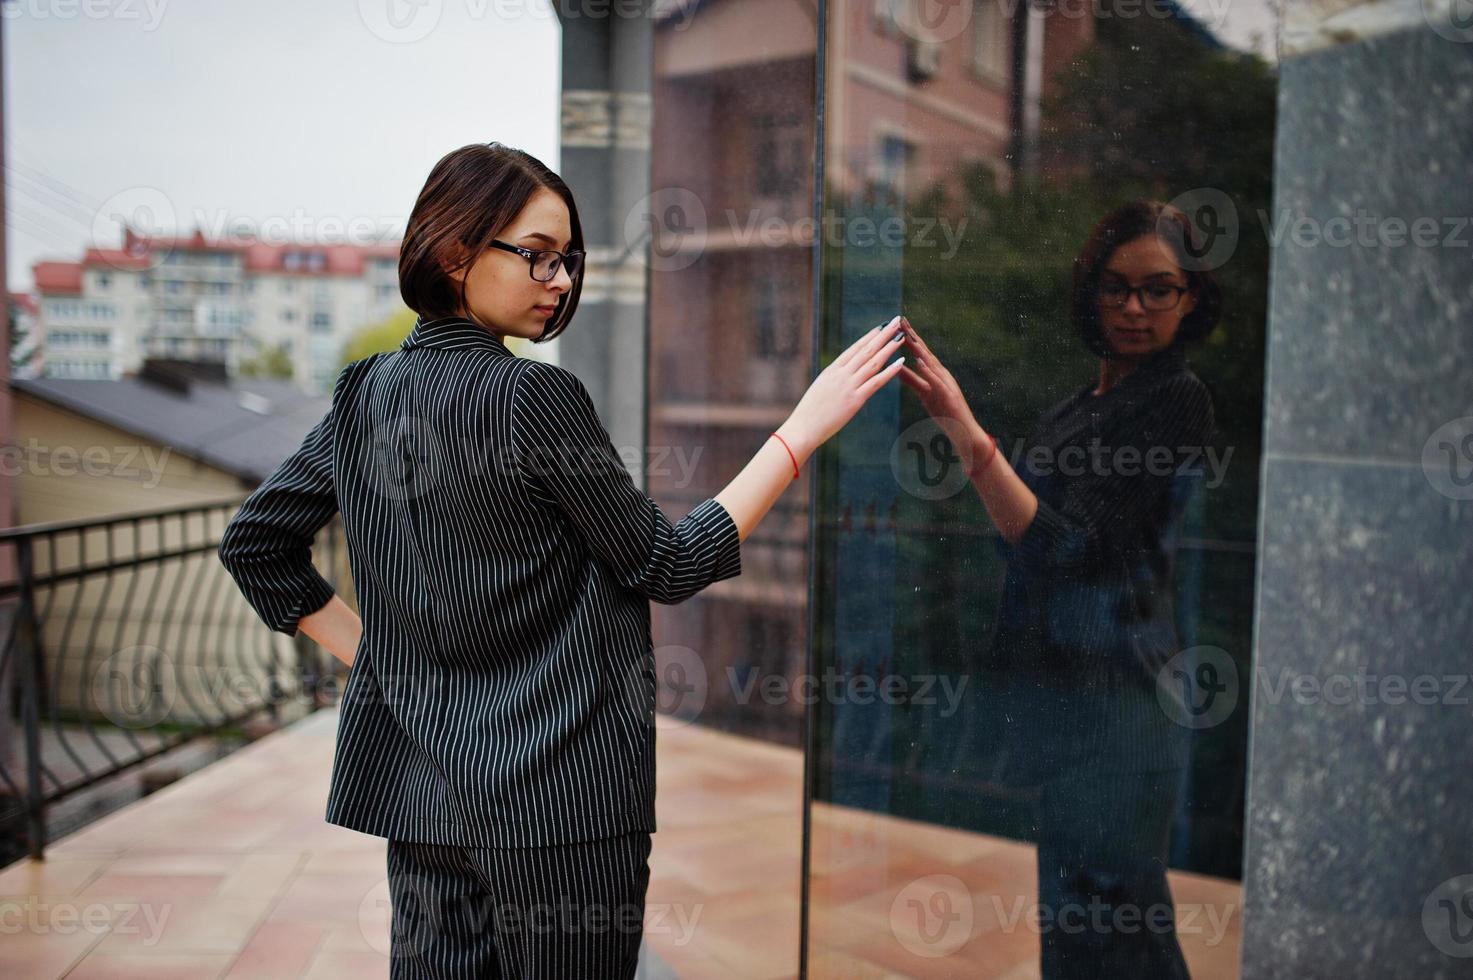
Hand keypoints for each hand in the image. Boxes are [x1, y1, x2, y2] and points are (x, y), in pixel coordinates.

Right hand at [779, 315, 907, 459]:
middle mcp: (841, 374)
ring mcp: (848, 386)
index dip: (869, 336)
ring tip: (902, 336)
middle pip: (866, 350)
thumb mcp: (820, 390)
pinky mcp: (855, 400)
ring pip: (873, 362)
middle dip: (883, 334)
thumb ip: (833, 382)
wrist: (802, 428)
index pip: (854, 348)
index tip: (881, 327)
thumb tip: (842, 378)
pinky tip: (901, 361)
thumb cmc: (809, 413)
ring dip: (889, 347)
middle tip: (896, 321)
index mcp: (832, 370)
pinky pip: (876, 382)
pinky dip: (890, 371)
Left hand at [898, 317, 988, 460]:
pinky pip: (937, 381)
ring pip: (931, 363)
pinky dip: (928, 370)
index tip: (897, 324)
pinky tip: (920, 361)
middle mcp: (941, 374)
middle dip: (913, 335)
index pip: (919, 352)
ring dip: (919, 348)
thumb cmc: (945, 412)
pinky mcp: (949, 395)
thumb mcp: (924, 393)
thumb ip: (912, 380)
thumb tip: (896, 370)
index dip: (908, 337)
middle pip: (925, 352)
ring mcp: (946, 383)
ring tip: (908, 334)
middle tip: (901, 320)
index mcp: (935, 373)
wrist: (964, 431)